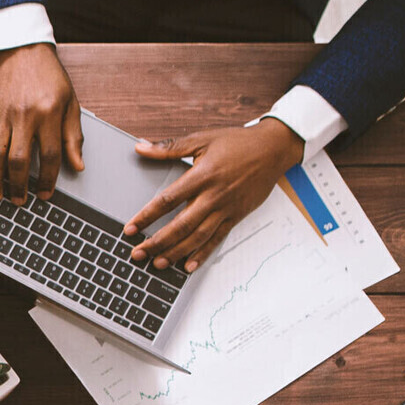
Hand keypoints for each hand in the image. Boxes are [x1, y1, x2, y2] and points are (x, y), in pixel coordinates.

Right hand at [0, 43, 83, 203]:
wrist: (23, 50)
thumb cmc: (49, 77)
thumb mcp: (70, 103)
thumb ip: (73, 136)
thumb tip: (77, 165)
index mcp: (48, 114)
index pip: (50, 155)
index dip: (48, 179)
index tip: (45, 194)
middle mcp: (24, 116)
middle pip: (19, 160)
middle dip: (18, 185)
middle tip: (19, 201)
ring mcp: (2, 115)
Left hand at [124, 119, 302, 271]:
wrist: (273, 149)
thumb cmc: (237, 142)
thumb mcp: (202, 139)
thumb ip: (169, 147)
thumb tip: (140, 147)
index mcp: (202, 176)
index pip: (168, 200)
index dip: (147, 215)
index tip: (130, 228)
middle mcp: (213, 196)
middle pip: (181, 225)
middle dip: (157, 242)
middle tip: (138, 254)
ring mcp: (226, 208)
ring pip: (198, 236)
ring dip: (176, 252)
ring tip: (158, 263)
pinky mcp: (236, 216)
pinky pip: (217, 239)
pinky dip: (202, 254)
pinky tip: (188, 265)